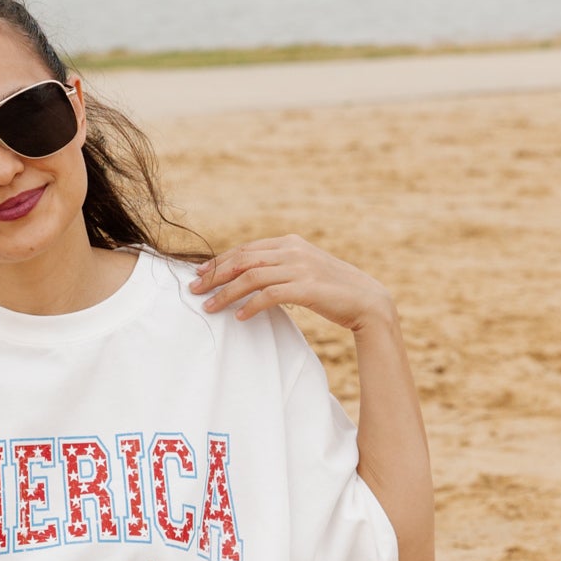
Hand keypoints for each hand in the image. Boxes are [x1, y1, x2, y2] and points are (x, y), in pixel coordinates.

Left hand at [192, 235, 393, 332]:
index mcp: (291, 243)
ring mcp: (300, 267)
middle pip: (242, 259)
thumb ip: (280, 267)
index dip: (219, 261)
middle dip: (214, 275)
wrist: (367, 301)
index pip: (246, 249)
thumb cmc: (333, 290)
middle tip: (193, 290)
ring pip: (251, 277)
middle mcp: (293, 250)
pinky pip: (269, 295)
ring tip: (209, 307)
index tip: (200, 274)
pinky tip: (239, 317)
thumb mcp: (305, 270)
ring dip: (225, 293)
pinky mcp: (306, 288)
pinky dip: (250, 306)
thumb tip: (248, 276)